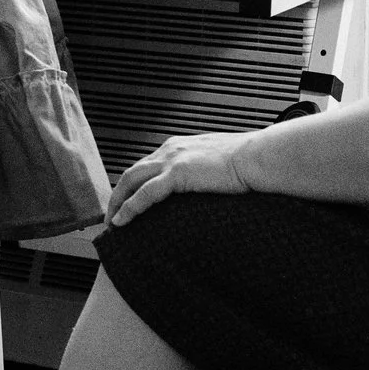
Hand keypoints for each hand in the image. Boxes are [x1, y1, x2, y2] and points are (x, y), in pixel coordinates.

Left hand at [106, 130, 257, 226]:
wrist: (257, 157)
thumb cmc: (246, 162)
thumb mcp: (216, 164)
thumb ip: (202, 171)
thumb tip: (203, 186)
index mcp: (178, 147)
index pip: (145, 166)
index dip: (132, 184)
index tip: (126, 201)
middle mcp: (169, 150)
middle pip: (131, 172)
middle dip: (117, 194)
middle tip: (111, 215)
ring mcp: (171, 160)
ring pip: (131, 181)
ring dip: (117, 202)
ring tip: (112, 222)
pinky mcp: (177, 174)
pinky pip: (145, 194)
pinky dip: (130, 207)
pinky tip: (122, 221)